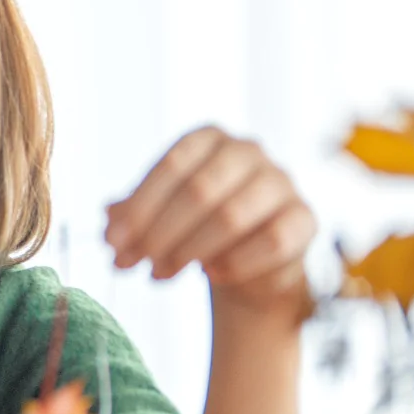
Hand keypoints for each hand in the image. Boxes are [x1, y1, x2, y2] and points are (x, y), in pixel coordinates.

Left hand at [106, 128, 317, 321]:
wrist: (249, 259)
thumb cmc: (194, 225)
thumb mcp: (157, 213)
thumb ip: (131, 214)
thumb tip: (109, 222)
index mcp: (208, 138)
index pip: (172, 165)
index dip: (139, 207)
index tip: (113, 242)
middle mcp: (249, 151)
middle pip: (199, 190)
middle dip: (159, 232)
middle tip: (132, 264)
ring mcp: (281, 182)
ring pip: (232, 216)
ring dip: (188, 251)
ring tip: (159, 274)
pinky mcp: (304, 218)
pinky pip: (271, 241)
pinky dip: (236, 261)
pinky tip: (212, 274)